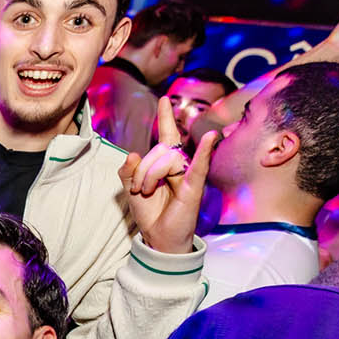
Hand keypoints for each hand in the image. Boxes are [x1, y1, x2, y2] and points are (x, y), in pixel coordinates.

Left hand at [119, 98, 214, 253]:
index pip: (167, 137)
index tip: (165, 100)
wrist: (158, 238)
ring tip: (147, 192)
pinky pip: (198, 166)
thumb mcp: (131, 190)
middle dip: (140, 169)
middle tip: (138, 188)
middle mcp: (179, 166)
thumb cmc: (149, 212)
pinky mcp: (193, 188)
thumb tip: (133, 153)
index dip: (166, 119)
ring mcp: (187, 175)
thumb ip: (127, 171)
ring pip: (166, 160)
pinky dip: (204, 151)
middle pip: (158, 151)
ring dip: (149, 176)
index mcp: (165, 164)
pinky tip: (211, 138)